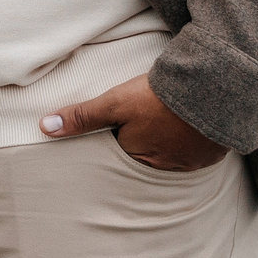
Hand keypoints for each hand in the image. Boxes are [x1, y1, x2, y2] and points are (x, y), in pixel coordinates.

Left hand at [41, 74, 227, 171]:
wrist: (211, 89)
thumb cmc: (157, 97)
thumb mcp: (114, 103)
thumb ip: (82, 116)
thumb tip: (45, 128)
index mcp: (137, 158)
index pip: (120, 149)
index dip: (120, 131)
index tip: (124, 116)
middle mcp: (164, 168)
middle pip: (146, 153)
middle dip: (144, 137)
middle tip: (148, 113)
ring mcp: (191, 163)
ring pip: (172, 153)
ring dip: (169, 138)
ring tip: (168, 115)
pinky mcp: (212, 154)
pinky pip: (197, 151)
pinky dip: (192, 138)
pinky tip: (190, 122)